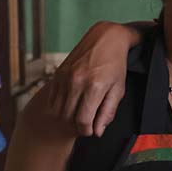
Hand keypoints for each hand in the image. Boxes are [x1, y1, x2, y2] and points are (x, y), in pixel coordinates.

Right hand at [48, 21, 133, 136]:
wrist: (106, 38)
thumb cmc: (115, 64)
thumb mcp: (118, 89)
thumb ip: (108, 112)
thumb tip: (98, 132)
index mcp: (95, 87)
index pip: (83, 120)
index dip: (86, 130)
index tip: (90, 130)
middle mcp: (77, 82)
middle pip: (68, 117)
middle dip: (76, 126)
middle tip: (85, 124)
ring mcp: (65, 77)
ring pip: (58, 110)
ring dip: (67, 117)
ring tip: (78, 115)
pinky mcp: (58, 73)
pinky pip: (53, 98)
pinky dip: (60, 106)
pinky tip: (71, 104)